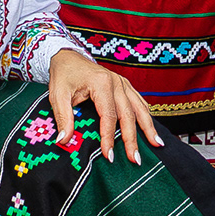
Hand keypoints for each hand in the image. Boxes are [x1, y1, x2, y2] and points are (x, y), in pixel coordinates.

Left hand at [47, 46, 156, 163]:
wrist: (67, 56)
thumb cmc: (63, 75)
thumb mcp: (57, 96)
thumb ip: (63, 118)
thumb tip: (64, 140)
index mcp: (101, 83)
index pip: (109, 116)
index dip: (109, 137)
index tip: (109, 156)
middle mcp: (116, 82)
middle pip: (128, 114)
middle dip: (132, 138)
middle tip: (135, 159)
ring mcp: (122, 83)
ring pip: (140, 107)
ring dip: (148, 127)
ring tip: (156, 144)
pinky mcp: (124, 85)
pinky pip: (139, 101)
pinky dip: (146, 115)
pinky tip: (151, 128)